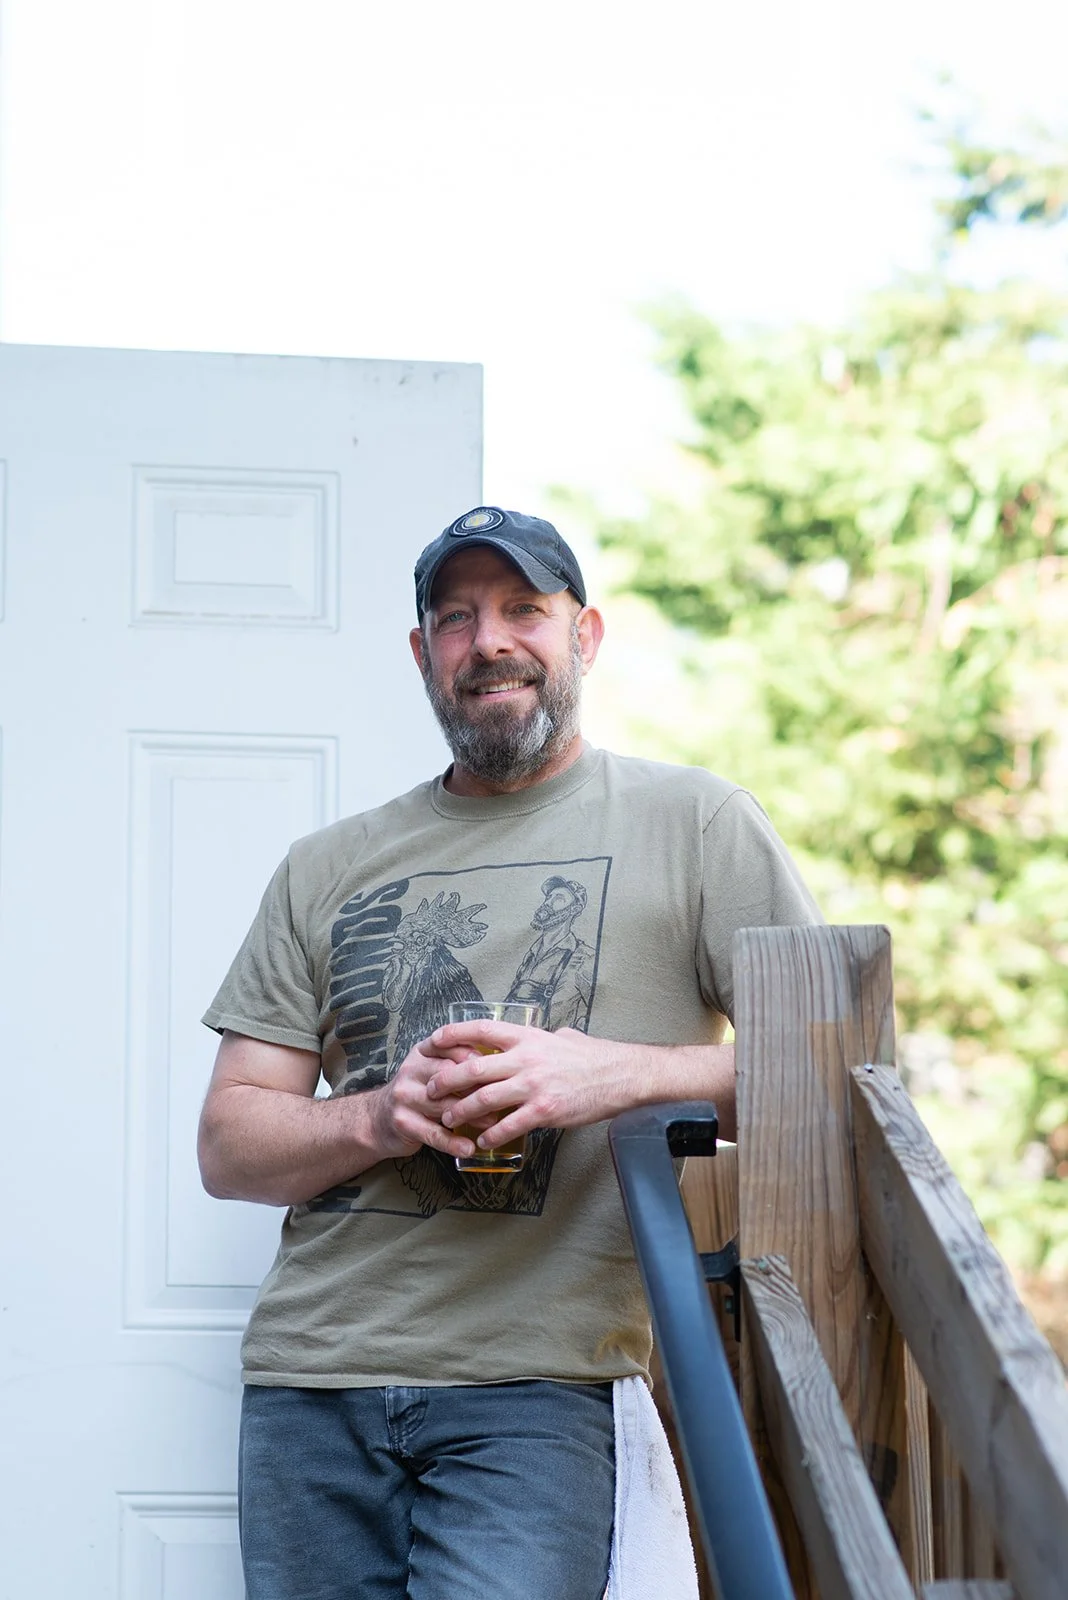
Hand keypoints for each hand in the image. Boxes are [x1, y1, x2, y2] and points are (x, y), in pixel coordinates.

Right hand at [365, 1039, 488, 1160]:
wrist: (377, 1119)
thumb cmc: (416, 1092)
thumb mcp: (431, 1069)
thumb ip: (457, 1063)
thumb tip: (498, 1065)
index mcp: (421, 1053)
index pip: (449, 1046)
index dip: (473, 1054)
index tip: (497, 1065)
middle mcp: (410, 1070)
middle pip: (447, 1074)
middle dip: (476, 1085)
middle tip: (501, 1095)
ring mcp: (404, 1096)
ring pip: (443, 1104)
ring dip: (471, 1114)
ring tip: (492, 1121)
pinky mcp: (403, 1123)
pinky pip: (433, 1133)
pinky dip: (453, 1142)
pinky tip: (468, 1148)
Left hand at [423, 1021, 636, 1150]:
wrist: (620, 1075)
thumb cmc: (592, 1056)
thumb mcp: (561, 1036)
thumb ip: (537, 1039)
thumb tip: (525, 1037)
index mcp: (527, 1037)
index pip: (480, 1030)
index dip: (452, 1034)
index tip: (432, 1041)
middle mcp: (526, 1059)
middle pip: (472, 1068)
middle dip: (445, 1081)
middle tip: (430, 1090)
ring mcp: (534, 1086)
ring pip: (483, 1099)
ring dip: (460, 1112)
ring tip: (448, 1119)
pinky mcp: (544, 1111)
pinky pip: (508, 1125)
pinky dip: (490, 1135)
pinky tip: (481, 1140)